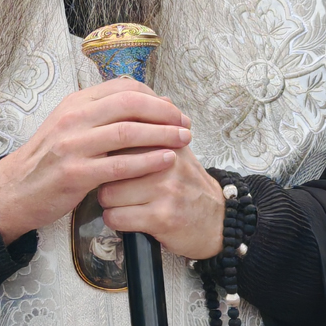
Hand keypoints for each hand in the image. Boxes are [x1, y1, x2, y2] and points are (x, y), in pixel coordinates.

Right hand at [0, 79, 191, 243]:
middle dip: (164, 113)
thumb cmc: (50, 159)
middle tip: (185, 123)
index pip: (124, 88)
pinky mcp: (76, 173)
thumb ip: (107, 115)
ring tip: (184, 139)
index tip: (174, 110)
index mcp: (76, 103)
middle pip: (130, 104)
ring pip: (128, 132)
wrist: (16, 190)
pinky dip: (147, 161)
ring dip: (162, 135)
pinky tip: (166, 161)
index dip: (155, 97)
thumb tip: (154, 102)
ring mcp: (73, 145)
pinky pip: (120, 164)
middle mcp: (74, 118)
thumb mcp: (72, 126)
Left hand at [100, 143, 226, 259]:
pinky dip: (115, 221)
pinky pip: (117, 218)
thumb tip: (142, 103)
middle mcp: (167, 163)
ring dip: (109, 204)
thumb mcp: (181, 153)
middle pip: (110, 167)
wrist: (220, 222)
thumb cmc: (192, 188)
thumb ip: (158, 131)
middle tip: (115, 188)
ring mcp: (164, 191)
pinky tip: (126, 219)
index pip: (123, 137)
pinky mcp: (161, 218)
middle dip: (106, 181)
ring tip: (121, 205)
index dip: (109, 152)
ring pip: (108, 194)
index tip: (108, 161)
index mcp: (168, 143)